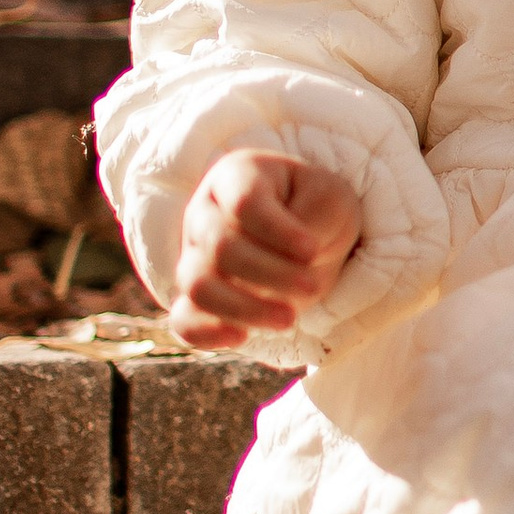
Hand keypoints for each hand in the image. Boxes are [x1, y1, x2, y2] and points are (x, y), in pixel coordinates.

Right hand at [169, 151, 363, 349]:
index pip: (244, 202)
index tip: (311, 250)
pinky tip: (241, 338)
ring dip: (245, 308)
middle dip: (270, 273)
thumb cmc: (317, 208)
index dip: (276, 231)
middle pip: (221, 247)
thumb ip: (313, 220)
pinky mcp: (196, 297)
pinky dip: (206, 333)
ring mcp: (194, 255)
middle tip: (312, 286)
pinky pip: (184, 319)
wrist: (310, 236)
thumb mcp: (330, 199)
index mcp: (237, 176)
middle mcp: (205, 213)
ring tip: (289, 318)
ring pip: (199, 285)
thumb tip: (296, 257)